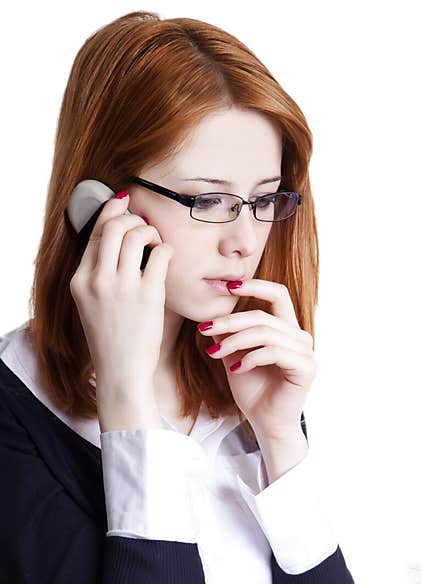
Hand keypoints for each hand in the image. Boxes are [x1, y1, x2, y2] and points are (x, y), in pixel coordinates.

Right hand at [69, 191, 171, 390]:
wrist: (121, 370)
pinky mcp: (148, 294)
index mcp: (80, 280)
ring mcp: (122, 286)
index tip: (124, 204)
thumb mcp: (93, 304)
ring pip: (137, 234)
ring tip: (158, 245)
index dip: (112, 212)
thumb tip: (119, 242)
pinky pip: (161, 254)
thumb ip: (101, 275)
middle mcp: (97, 279)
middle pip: (115, 225)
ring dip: (152, 232)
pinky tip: (168, 258)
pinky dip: (167, 250)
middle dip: (134, 219)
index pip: (95, 233)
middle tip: (146, 227)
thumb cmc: (113, 338)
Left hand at [198, 279, 314, 441]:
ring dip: (235, 341)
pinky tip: (236, 369)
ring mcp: (306, 352)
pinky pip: (273, 352)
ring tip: (214, 354)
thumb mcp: (236, 355)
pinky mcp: (305, 368)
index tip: (225, 286)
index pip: (278, 294)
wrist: (267, 423)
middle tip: (204, 329)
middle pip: (263, 315)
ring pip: (266, 333)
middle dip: (230, 321)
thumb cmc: (254, 390)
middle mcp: (300, 337)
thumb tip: (210, 311)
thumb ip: (230, 334)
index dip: (254, 285)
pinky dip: (250, 357)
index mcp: (288, 329)